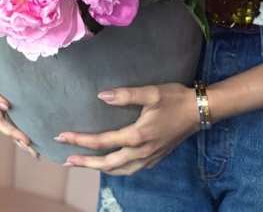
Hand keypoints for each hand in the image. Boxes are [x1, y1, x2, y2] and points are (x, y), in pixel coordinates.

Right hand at [0, 33, 37, 158]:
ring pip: (5, 125)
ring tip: (32, 148)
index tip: (7, 105)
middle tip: (25, 138)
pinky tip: (35, 146)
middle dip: (10, 130)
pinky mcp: (11, 106)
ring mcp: (0, 103)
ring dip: (17, 137)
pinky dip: (22, 135)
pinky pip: (15, 122)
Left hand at [55, 83, 199, 175]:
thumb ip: (125, 95)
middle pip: (108, 163)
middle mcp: (142, 151)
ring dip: (100, 169)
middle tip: (66, 160)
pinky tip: (112, 164)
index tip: (63, 137)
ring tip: (85, 164)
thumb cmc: (175, 98)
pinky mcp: (156, 157)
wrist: (199, 111)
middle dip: (85, 162)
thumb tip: (102, 96)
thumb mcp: (151, 92)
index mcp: (137, 135)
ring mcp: (150, 157)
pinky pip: (131, 169)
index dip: (81, 140)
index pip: (103, 141)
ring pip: (120, 171)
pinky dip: (116, 169)